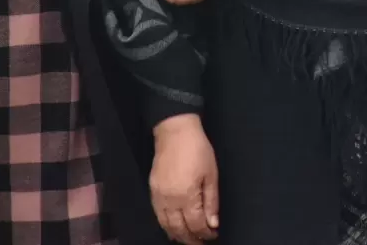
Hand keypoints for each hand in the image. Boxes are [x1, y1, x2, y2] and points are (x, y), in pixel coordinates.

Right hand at [151, 115, 218, 243]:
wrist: (174, 132)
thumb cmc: (198, 150)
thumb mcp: (211, 174)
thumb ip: (211, 201)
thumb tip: (213, 223)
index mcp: (186, 195)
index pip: (195, 224)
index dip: (205, 233)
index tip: (214, 235)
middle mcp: (169, 200)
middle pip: (179, 229)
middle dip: (191, 239)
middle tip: (202, 242)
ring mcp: (158, 196)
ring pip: (166, 225)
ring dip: (178, 235)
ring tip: (189, 239)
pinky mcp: (152, 191)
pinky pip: (158, 215)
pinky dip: (166, 225)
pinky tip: (173, 227)